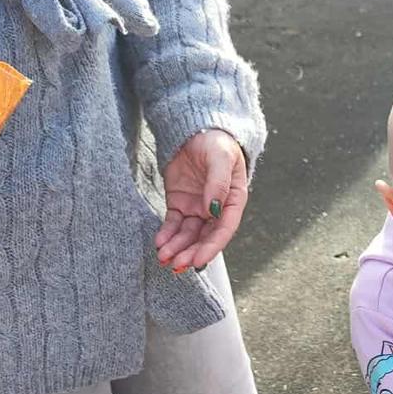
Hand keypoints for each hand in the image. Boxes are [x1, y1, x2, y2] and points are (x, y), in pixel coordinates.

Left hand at [156, 130, 248, 271]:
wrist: (195, 129)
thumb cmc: (216, 141)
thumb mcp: (220, 158)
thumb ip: (217, 183)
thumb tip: (212, 209)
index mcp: (233, 200)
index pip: (223, 229)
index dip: (211, 247)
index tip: (198, 261)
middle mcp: (216, 209)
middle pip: (204, 237)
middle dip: (191, 253)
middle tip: (177, 265)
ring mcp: (197, 208)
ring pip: (188, 235)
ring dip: (177, 248)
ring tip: (164, 258)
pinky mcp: (180, 204)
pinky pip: (173, 224)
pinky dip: (166, 235)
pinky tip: (159, 243)